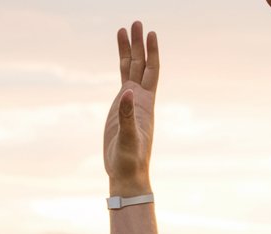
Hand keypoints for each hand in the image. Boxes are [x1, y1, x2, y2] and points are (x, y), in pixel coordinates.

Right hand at [103, 22, 157, 193]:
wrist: (126, 173)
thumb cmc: (130, 160)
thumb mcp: (129, 138)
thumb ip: (128, 116)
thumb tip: (126, 92)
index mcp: (144, 104)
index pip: (150, 71)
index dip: (151, 52)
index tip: (150, 33)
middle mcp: (139, 99)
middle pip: (140, 65)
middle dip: (138, 44)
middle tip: (135, 22)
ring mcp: (129, 103)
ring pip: (129, 71)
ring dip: (128, 52)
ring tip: (124, 30)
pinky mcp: (120, 111)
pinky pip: (122, 83)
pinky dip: (122, 68)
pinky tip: (121, 58)